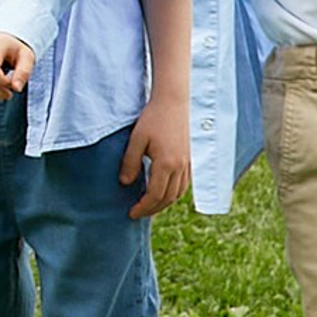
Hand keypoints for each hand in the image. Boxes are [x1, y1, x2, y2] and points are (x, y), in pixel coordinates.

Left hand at [121, 90, 189, 217]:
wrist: (173, 102)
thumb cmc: (152, 118)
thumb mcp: (136, 139)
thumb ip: (130, 162)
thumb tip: (125, 183)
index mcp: (166, 164)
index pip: (154, 195)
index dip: (143, 207)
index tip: (131, 213)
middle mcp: (180, 167)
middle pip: (168, 198)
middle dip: (152, 209)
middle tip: (138, 213)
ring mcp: (188, 164)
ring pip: (178, 193)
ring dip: (163, 203)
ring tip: (149, 206)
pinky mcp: (190, 159)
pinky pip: (183, 184)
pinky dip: (173, 193)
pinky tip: (163, 192)